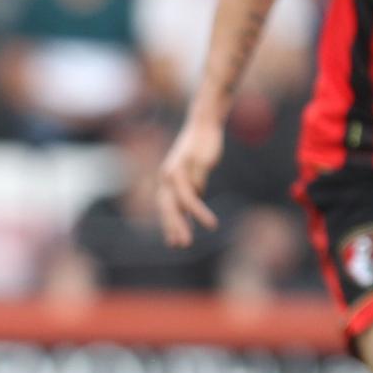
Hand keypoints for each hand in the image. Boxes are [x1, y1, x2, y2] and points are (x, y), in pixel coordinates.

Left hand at [155, 111, 224, 246]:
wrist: (204, 125)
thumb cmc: (200, 149)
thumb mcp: (195, 172)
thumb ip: (193, 187)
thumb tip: (194, 203)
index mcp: (166, 180)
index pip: (164, 207)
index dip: (169, 225)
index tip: (174, 243)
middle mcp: (167, 176)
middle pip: (167, 207)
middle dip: (173, 228)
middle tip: (180, 246)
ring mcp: (178, 171)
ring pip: (180, 202)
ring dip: (188, 221)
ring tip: (198, 236)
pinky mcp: (192, 166)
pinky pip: (195, 191)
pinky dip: (199, 209)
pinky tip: (208, 221)